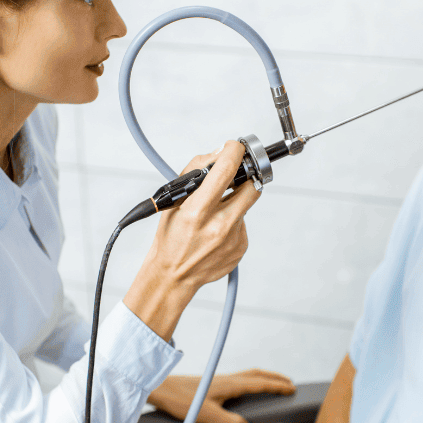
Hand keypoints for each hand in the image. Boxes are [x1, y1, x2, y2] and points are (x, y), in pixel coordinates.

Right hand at [147, 140, 261, 291]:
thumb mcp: (174, 201)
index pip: (226, 170)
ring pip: (246, 204)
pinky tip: (216, 231)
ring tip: (215, 212)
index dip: (234, 152)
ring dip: (235, 201)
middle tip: (234, 177)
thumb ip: (196, 173)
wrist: (174, 275)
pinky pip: (244, 223)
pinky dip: (233, 220)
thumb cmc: (170, 237)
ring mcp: (233, 238)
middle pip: (252, 186)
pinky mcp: (241, 247)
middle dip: (245, 177)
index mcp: (197, 211)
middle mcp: (219, 225)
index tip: (234, 147)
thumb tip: (219, 155)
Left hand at [148, 369, 295, 422]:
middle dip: (275, 378)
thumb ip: (229, 422)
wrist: (162, 390)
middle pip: (257, 374)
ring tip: (274, 385)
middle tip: (290, 383)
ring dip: (264, 378)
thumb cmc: (182, 402)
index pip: (260, 383)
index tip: (293, 388)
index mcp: (230, 385)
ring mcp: (220, 380)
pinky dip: (252, 381)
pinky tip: (248, 391)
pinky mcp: (213, 384)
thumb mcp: (207, 416)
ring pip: (248, 375)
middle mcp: (227, 379)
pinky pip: (240, 380)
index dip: (277, 386)